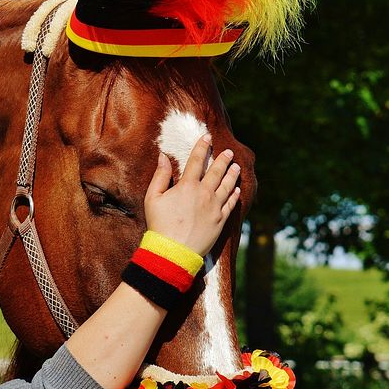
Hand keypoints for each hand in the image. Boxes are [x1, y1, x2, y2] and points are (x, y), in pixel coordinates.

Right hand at [144, 134, 240, 256]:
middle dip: (223, 159)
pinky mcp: (220, 221)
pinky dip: (234, 195)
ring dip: (232, 174)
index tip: (207, 136)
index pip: (196, 160)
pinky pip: (231, 204)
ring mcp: (214, 207)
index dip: (202, 146)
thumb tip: (163, 157)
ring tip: (236, 167)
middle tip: (228, 152)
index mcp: (187, 186)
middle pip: (216, 171)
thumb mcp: (152, 198)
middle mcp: (204, 193)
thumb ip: (160, 176)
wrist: (173, 251)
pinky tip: (236, 189)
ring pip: (227, 186)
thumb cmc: (159, 225)